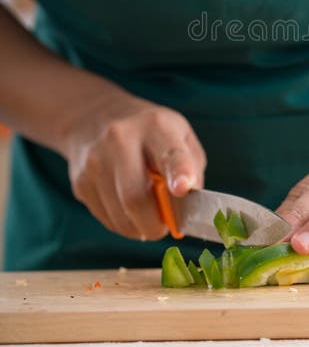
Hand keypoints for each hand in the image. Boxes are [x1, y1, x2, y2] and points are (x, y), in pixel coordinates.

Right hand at [62, 85, 205, 239]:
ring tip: (148, 218)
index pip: (170, 152)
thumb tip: (191, 208)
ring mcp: (95, 161)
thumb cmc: (149, 133)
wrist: (94, 118)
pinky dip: (123, 224)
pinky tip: (128, 211)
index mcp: (156, 125)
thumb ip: (192, 169)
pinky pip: (106, 219)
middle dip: (155, 224)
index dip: (179, 172)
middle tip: (164, 228)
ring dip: (140, 228)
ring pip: (120, 215)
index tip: (183, 188)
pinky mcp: (80, 182)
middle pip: (136, 196)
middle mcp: (121, 139)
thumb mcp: (179, 135)